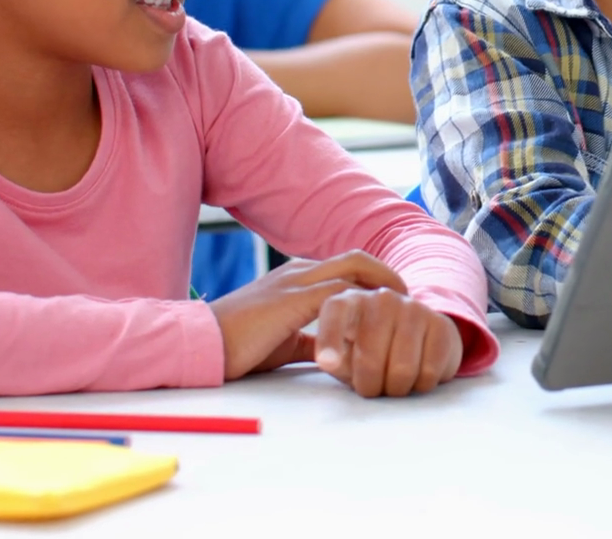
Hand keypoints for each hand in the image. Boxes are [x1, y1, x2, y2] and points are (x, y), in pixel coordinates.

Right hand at [208, 250, 405, 379]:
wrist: (201, 345)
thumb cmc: (237, 346)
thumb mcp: (282, 341)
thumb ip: (308, 339)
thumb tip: (335, 350)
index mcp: (297, 277)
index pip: (348, 266)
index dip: (376, 282)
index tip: (397, 306)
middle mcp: (299, 271)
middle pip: (359, 259)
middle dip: (389, 278)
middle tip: (411, 305)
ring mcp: (296, 281)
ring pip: (355, 268)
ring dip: (384, 289)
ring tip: (404, 313)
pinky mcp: (293, 299)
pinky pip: (341, 293)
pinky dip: (363, 307)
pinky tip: (378, 326)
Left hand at [314, 288, 463, 397]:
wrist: (418, 339)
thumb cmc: (369, 352)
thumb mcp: (343, 355)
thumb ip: (332, 360)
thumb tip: (330, 362)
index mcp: (350, 301)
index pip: (336, 312)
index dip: (330, 338)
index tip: (327, 364)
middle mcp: (381, 298)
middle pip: (369, 358)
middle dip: (369, 386)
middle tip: (372, 388)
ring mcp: (413, 308)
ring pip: (402, 370)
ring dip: (396, 388)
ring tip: (393, 382)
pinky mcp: (441, 324)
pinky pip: (429, 371)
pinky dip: (421, 384)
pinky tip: (417, 374)